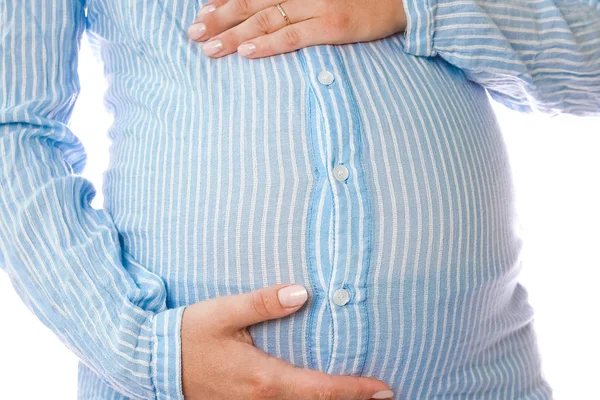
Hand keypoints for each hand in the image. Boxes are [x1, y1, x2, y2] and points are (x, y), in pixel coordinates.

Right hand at [180, 283, 394, 398]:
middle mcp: (262, 399)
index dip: (355, 390)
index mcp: (264, 378)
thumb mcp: (224, 313)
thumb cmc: (189, 336)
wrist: (153, 363)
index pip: (320, 389)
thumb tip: (301, 293)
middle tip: (383, 395)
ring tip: (358, 394)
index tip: (383, 389)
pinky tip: (315, 394)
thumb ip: (263, 302)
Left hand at [186, 0, 406, 58]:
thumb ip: (294, 1)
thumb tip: (269, 12)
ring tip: (208, 47)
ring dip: (233, 34)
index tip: (202, 11)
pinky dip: (267, 44)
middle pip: (251, 3)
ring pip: (265, 19)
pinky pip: (293, 37)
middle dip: (219, 18)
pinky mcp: (332, 26)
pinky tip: (245, 52)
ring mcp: (317, 6)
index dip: (224, 0)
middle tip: (193, 32)